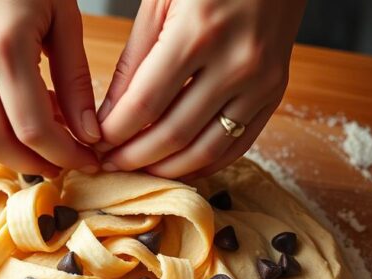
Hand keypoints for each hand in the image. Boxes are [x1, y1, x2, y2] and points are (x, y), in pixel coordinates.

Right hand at [0, 0, 100, 175]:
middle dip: (34, 162)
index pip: (32, 127)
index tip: (87, 160)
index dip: (63, 154)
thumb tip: (89, 136)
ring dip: (5, 152)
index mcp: (3, 45)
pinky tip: (16, 121)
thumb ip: (77, 81)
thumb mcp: (65, 20)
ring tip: (41, 146)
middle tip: (65, 163)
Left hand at [97, 0, 304, 178]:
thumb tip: (109, 116)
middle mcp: (235, 62)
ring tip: (139, 169)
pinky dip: (205, 163)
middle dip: (134, 157)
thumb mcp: (161, 0)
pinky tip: (179, 165)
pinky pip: (238, 145)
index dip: (115, 133)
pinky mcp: (276, 93)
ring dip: (167, 168)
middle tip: (109, 163)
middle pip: (173, 133)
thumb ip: (134, 60)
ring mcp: (261, 82)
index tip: (95, 144)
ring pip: (206, 149)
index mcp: (198, 32)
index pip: (145, 103)